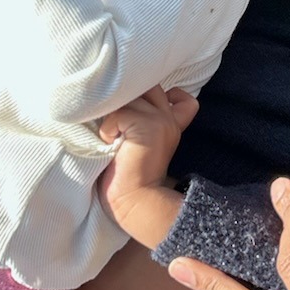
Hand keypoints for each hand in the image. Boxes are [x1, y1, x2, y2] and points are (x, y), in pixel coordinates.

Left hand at [97, 87, 198, 243]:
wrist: (134, 201)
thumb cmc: (127, 176)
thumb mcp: (139, 143)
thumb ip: (141, 120)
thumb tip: (119, 100)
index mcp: (171, 125)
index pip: (180, 97)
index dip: (161, 95)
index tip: (138, 113)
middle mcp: (169, 119)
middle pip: (148, 88)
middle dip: (127, 99)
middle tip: (117, 125)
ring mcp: (161, 121)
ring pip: (129, 99)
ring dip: (113, 116)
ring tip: (112, 140)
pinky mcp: (148, 126)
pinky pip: (118, 114)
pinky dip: (108, 128)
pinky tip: (110, 144)